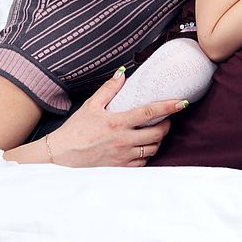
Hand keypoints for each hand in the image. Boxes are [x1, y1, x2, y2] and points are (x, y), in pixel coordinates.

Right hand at [44, 70, 187, 166]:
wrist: (59, 156)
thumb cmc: (75, 130)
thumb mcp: (90, 106)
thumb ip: (108, 89)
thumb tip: (122, 73)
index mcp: (117, 122)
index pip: (150, 112)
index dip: (169, 106)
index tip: (182, 102)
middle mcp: (123, 141)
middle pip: (158, 134)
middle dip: (167, 125)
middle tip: (166, 119)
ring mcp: (123, 156)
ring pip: (153, 149)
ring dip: (158, 140)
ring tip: (155, 133)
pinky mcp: (120, 168)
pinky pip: (143, 162)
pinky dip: (147, 154)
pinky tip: (144, 147)